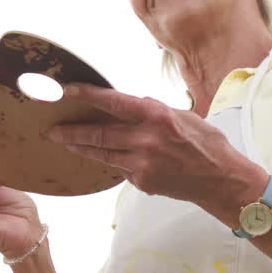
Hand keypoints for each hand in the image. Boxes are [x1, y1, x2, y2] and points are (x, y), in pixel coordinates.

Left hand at [47, 83, 257, 206]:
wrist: (221, 180)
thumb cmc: (205, 143)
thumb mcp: (182, 115)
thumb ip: (152, 110)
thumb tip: (128, 104)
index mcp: (157, 116)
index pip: (113, 103)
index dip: (87, 95)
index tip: (65, 90)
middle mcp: (146, 140)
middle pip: (98, 133)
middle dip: (71, 130)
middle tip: (51, 128)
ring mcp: (142, 163)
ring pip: (101, 155)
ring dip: (80, 147)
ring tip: (62, 141)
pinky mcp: (141, 182)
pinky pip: (119, 168)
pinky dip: (111, 161)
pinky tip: (101, 158)